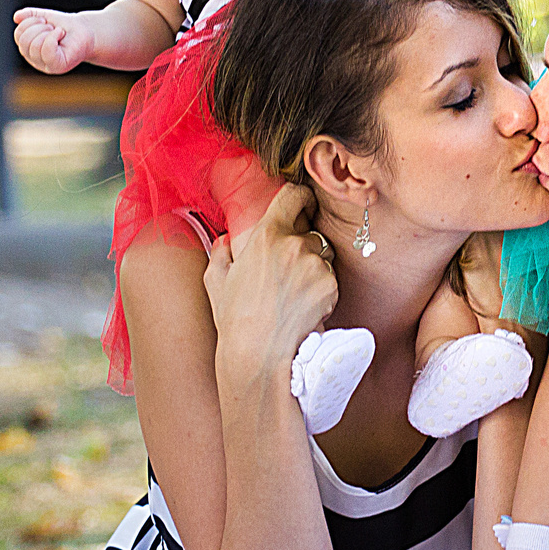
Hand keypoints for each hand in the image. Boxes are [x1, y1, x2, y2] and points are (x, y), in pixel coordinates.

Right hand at [12, 8, 93, 74]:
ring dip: (48, 32)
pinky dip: (53, 38)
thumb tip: (16, 17)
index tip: (45, 21)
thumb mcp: (44, 16)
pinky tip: (60, 34)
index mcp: (28, 49)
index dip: (30, 22)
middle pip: (24, 41)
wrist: (85, 31)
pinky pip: (47, 52)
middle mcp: (34, 59)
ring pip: (35, 46)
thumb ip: (29, 16)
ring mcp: (46, 65)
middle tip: (52, 27)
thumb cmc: (65, 26)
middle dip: (38, 27)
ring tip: (58, 32)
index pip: (18, 35)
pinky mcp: (57, 67)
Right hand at [202, 184, 338, 398]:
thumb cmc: (235, 319)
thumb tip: (225, 240)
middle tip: (290, 273)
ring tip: (294, 296)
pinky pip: (331, 279)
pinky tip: (305, 308)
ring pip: (323, 257)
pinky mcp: (330, 285)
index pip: (293, 196)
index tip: (305, 203)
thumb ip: (220, 254)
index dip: (301, 198)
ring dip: (315, 269)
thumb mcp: (217, 282)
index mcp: (266, 235)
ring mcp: (315, 265)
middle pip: (311, 233)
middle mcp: (294, 244)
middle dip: (305, 247)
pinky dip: (323, 290)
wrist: (258, 353)